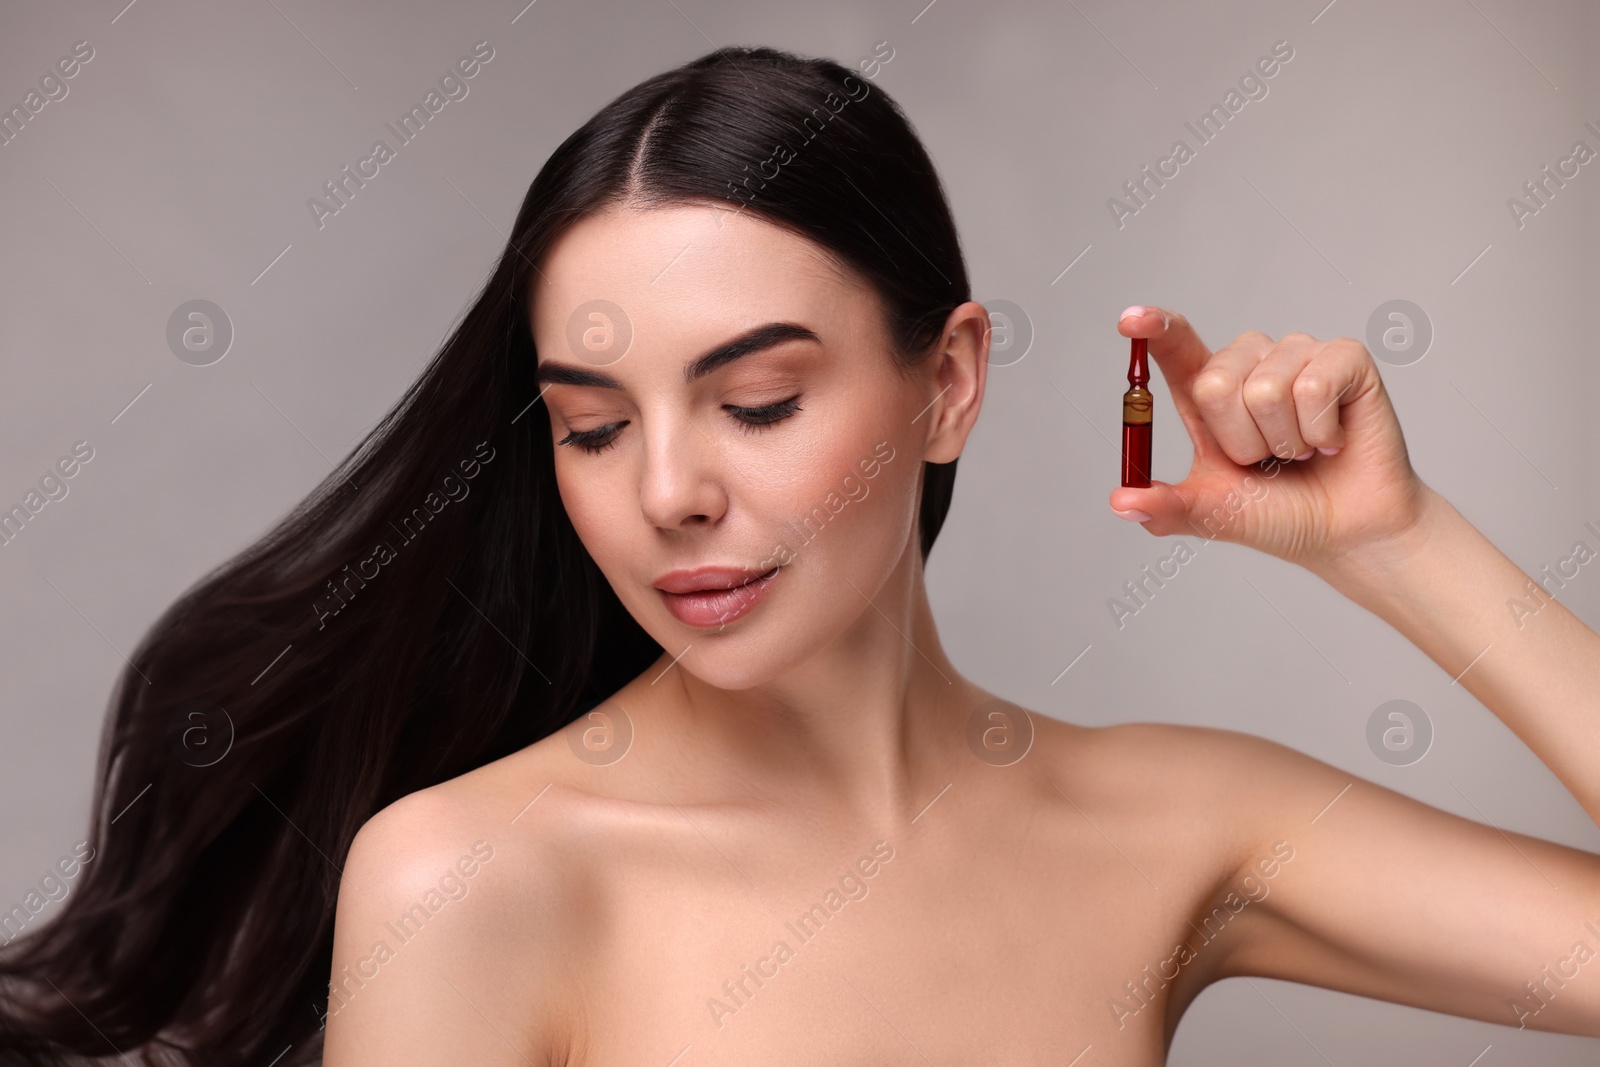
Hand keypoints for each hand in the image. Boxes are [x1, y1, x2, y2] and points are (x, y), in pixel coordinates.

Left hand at [1108, 305, 1430, 575]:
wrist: (1346, 532)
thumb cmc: (1280, 513)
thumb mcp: (1212, 513)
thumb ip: (1166, 507)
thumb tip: (1120, 502)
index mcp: (1211, 392)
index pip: (1176, 348)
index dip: (1155, 329)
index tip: (1130, 320)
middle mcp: (1250, 363)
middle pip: (1215, 383)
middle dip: (1241, 442)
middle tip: (1269, 459)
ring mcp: (1297, 354)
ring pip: (1266, 390)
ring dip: (1285, 441)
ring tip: (1303, 451)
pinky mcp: (1345, 357)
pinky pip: (1314, 386)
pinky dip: (1321, 432)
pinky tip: (1333, 442)